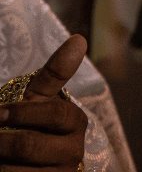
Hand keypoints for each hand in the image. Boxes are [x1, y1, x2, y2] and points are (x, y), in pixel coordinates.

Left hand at [0, 34, 88, 169]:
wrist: (25, 162)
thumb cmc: (29, 123)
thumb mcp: (38, 99)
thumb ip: (55, 73)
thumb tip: (79, 39)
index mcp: (75, 123)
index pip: (55, 115)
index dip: (23, 114)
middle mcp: (73, 152)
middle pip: (31, 145)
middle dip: (2, 142)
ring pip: (20, 171)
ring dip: (0, 162)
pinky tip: (1, 166)